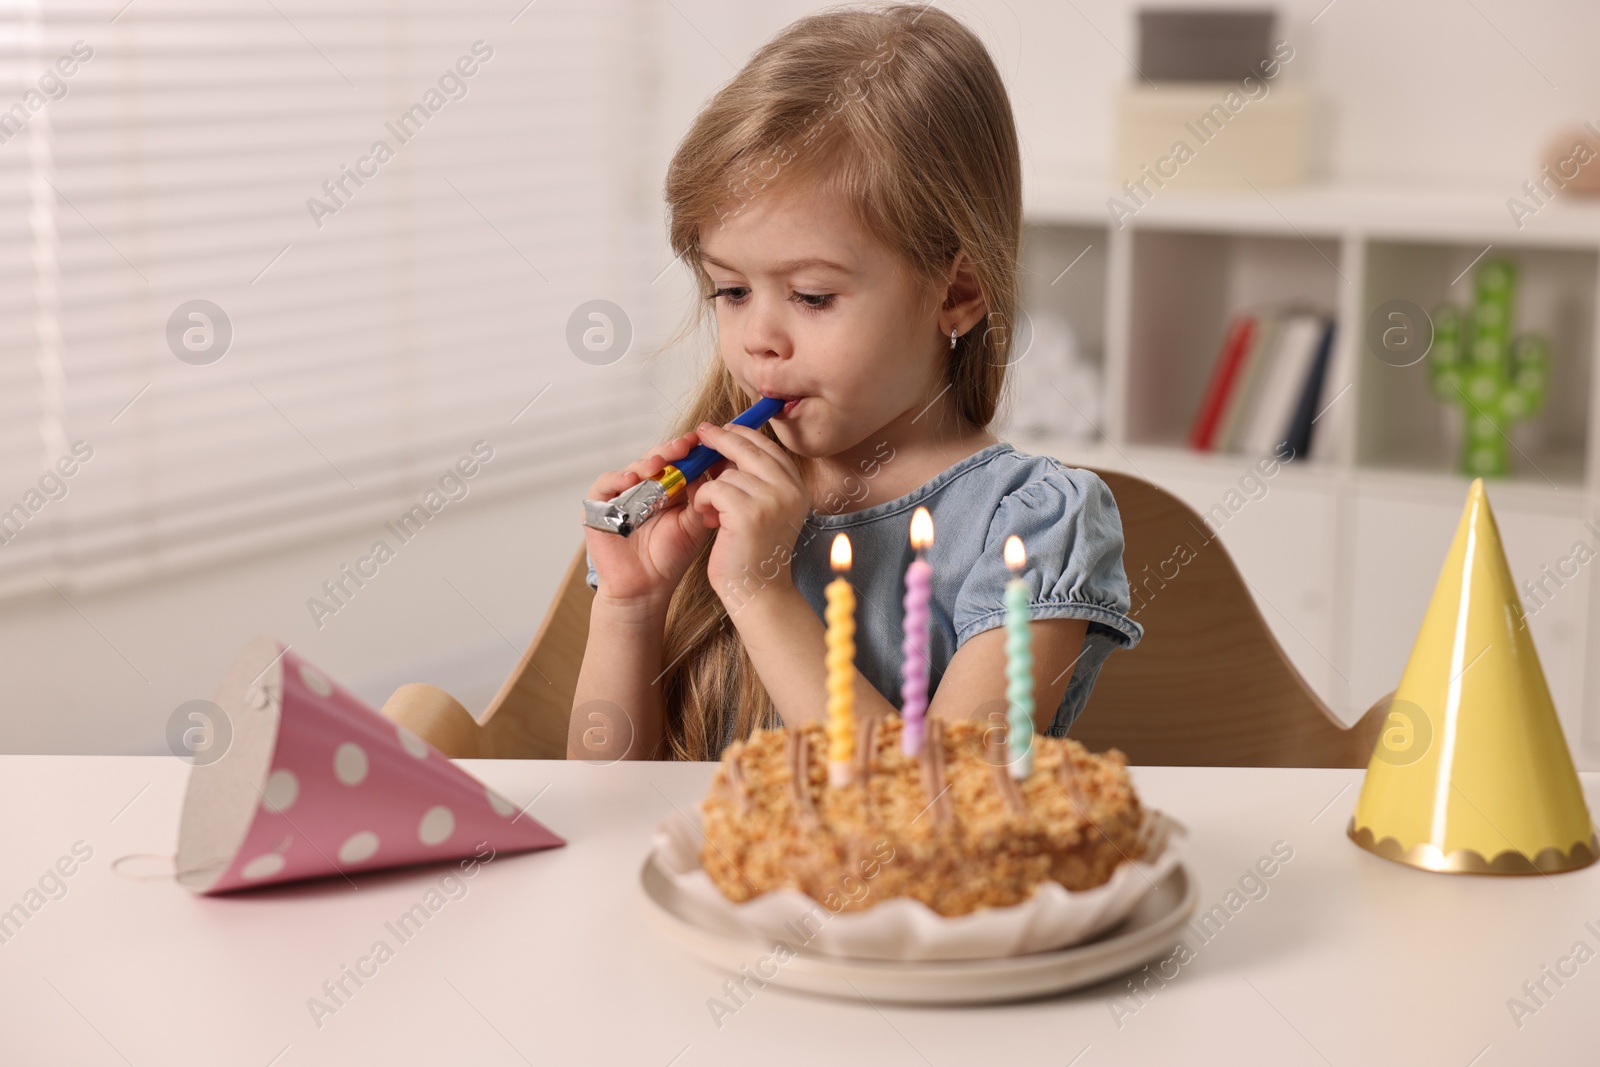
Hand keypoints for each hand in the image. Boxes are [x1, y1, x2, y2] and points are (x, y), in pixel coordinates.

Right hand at [581, 431, 718, 611]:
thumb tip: (707, 470)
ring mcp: (620, 496)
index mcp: (666, 489)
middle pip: (655, 459)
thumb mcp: (692, 525)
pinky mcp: (598, 507)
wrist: (646, 588)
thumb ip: (699, 500)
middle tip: (684, 446)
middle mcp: (643, 488)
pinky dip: (617, 479)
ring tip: (660, 463)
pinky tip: (632, 480)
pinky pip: (605, 486)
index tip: (702, 442)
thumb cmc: (669, 558)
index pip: (676, 462)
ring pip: (632, 469)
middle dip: (670, 451)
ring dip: (646, 463)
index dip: (688, 451)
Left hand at [689, 421, 811, 610]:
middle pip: (750, 448)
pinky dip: (704, 500)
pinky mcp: (747, 512)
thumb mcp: (766, 511)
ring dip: (711, 487)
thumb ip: (756, 481)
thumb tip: (727, 448)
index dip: (744, 434)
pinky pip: (714, 488)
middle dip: (722, 439)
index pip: (769, 448)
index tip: (724, 429)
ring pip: (728, 472)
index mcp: (797, 488)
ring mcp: (771, 500)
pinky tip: (707, 518)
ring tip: (710, 510)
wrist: (759, 592)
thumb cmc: (755, 554)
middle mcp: (789, 490)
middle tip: (701, 434)